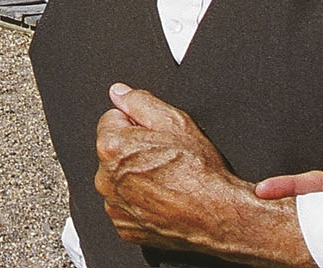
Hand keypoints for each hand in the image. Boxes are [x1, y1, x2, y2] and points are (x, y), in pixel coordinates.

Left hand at [94, 85, 311, 267]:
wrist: (217, 215)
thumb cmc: (198, 171)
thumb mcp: (174, 121)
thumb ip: (139, 101)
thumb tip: (119, 93)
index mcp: (111, 146)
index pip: (112, 120)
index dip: (136, 124)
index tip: (155, 136)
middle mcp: (105, 178)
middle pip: (113, 152)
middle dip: (133, 151)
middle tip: (163, 158)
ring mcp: (114, 206)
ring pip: (119, 180)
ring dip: (134, 178)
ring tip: (165, 180)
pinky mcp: (124, 228)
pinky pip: (126, 207)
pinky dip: (139, 203)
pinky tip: (161, 200)